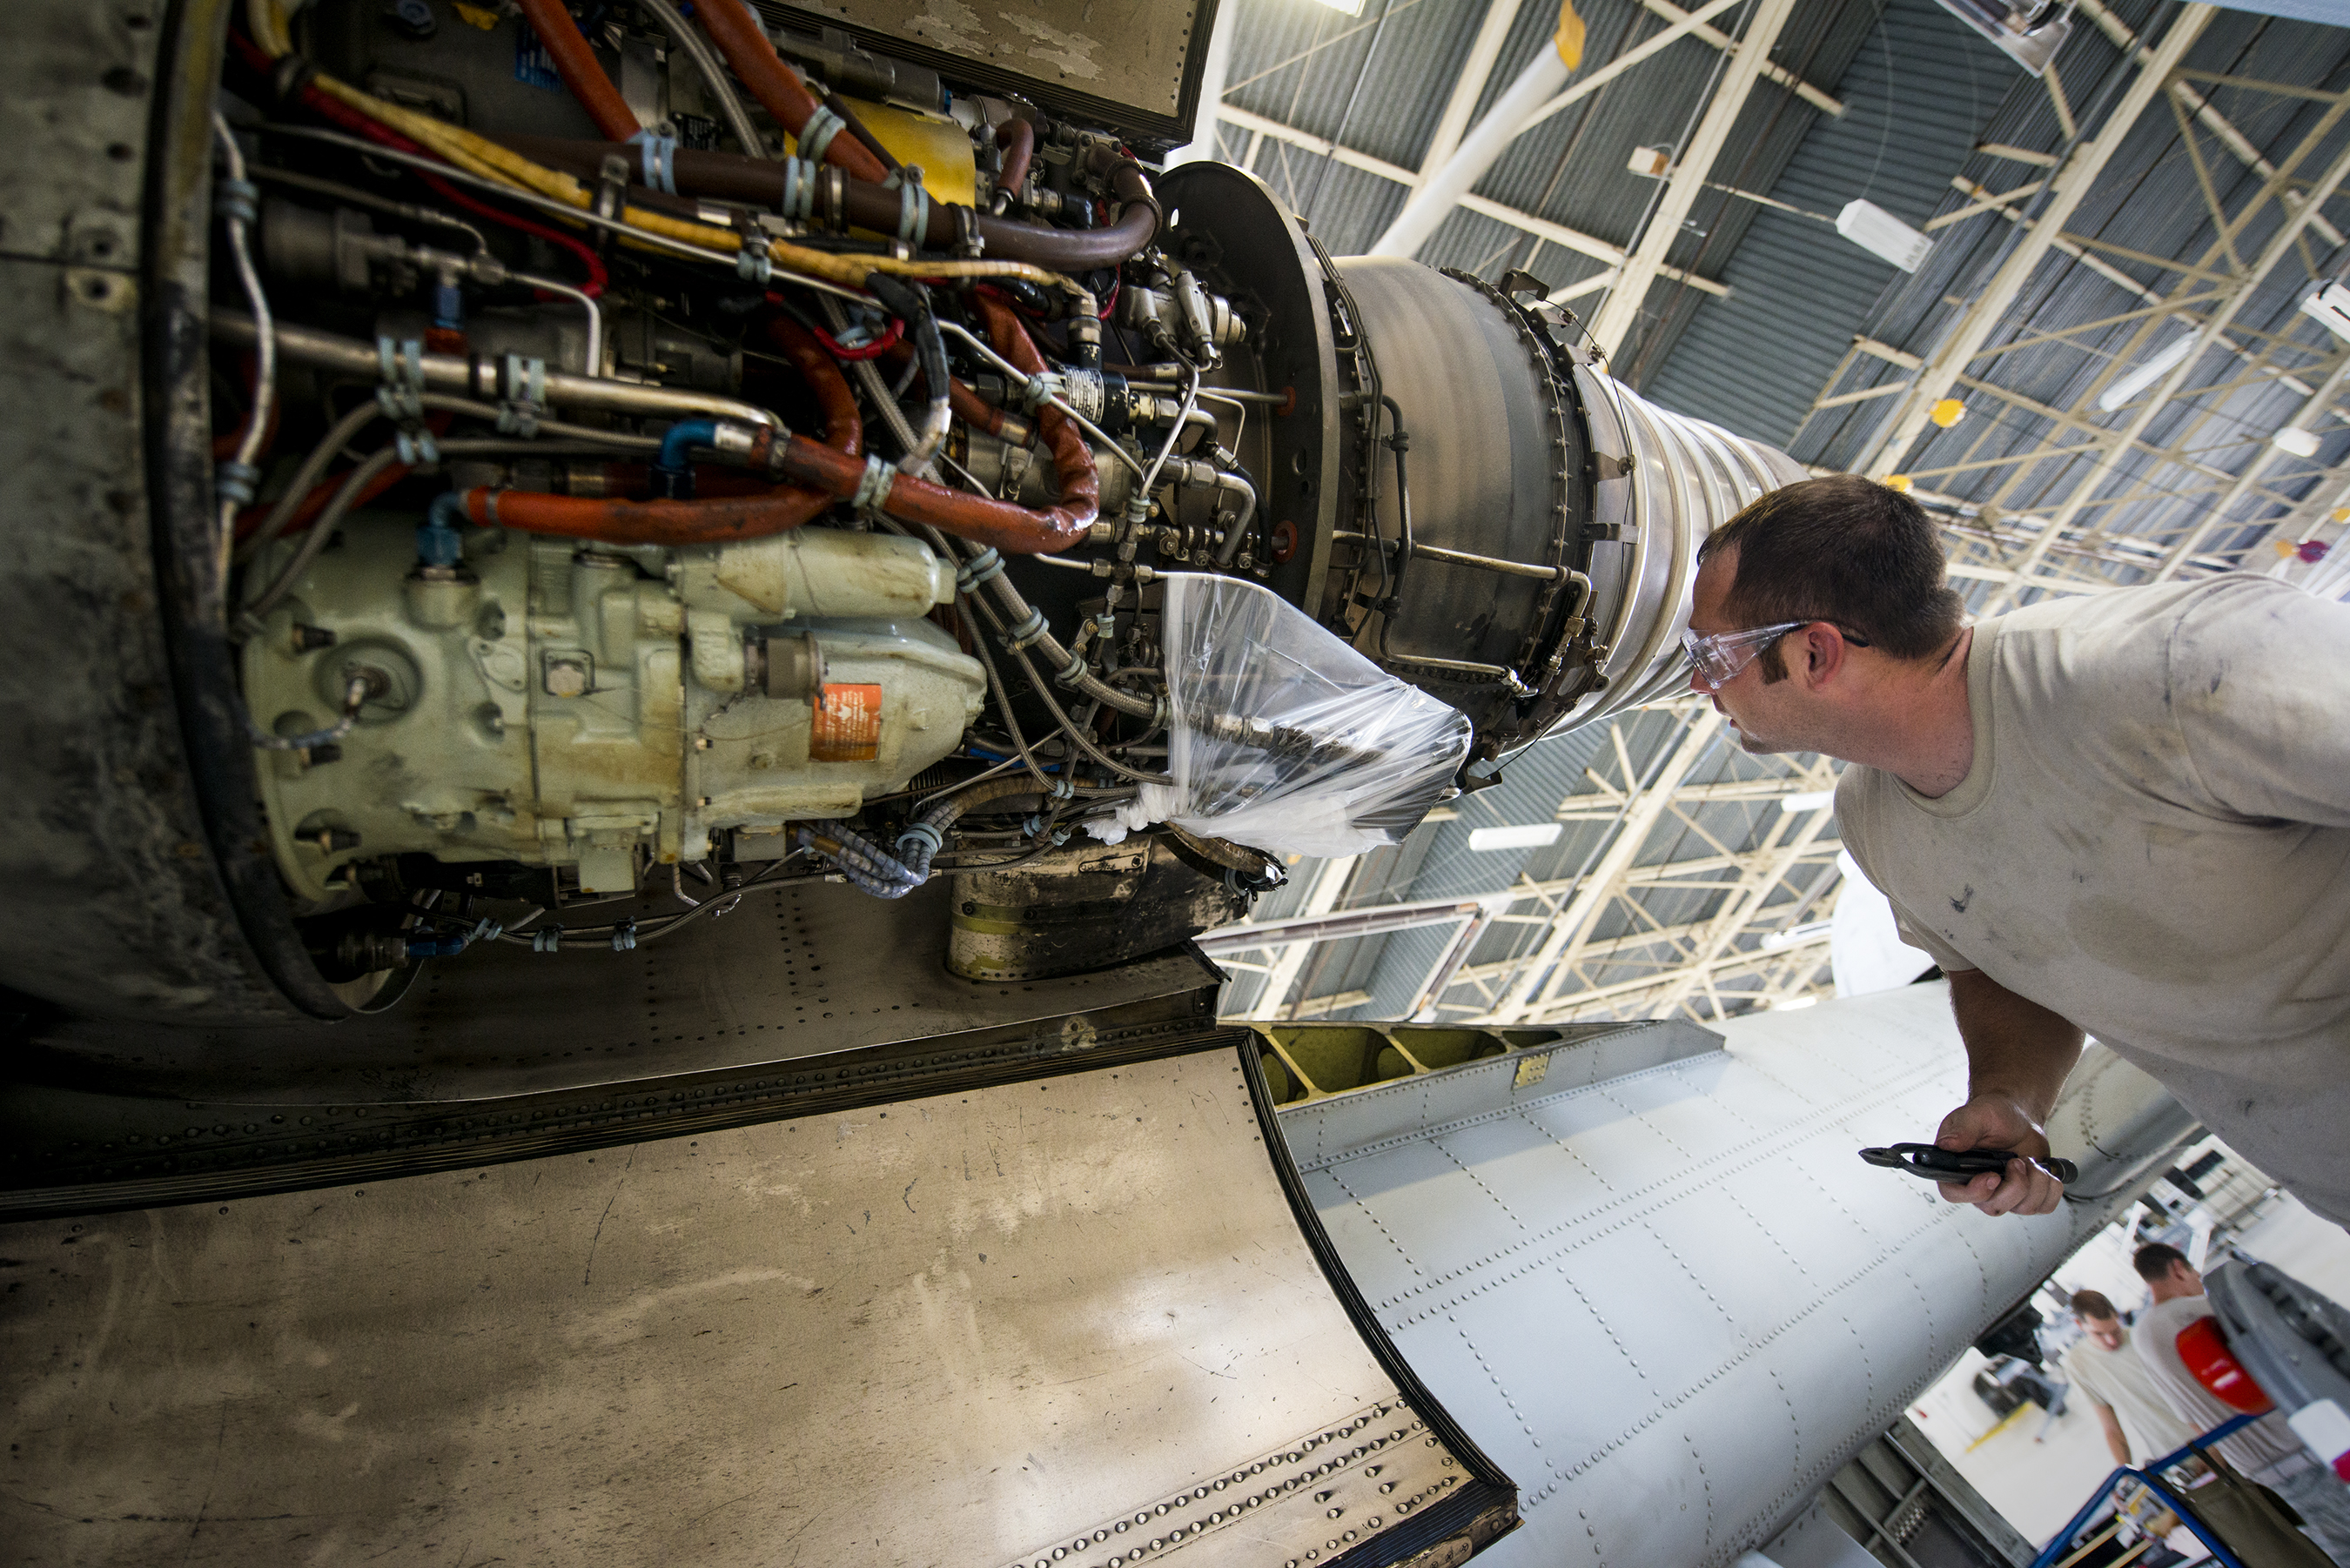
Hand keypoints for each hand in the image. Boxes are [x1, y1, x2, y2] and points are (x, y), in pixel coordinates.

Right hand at [1933, 1093, 2062, 1215]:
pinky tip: (2042, 1170)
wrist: (2018, 1118)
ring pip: (2024, 1208)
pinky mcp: (2026, 1196)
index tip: (1993, 1176)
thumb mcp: (1976, 1115)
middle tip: (2017, 1160)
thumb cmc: (1993, 1115)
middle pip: (1995, 1207)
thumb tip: (1947, 1144)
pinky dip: (2051, 1189)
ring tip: (2029, 1160)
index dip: (1975, 1193)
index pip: (1955, 1195)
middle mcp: (1978, 1186)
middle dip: (2015, 1184)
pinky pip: (2044, 1206)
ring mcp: (2003, 1194)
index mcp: (1957, 1169)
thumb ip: (1962, 1130)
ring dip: (2036, 1182)